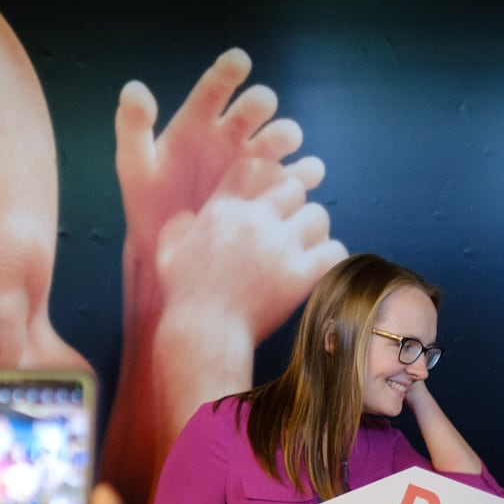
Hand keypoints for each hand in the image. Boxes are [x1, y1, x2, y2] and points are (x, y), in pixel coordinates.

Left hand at [115, 48, 307, 243]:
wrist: (168, 250)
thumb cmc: (150, 201)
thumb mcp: (135, 165)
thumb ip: (132, 128)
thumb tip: (134, 88)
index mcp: (200, 119)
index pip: (216, 85)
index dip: (228, 71)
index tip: (238, 62)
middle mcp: (233, 133)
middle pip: (257, 105)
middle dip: (258, 103)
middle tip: (255, 109)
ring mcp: (256, 160)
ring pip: (283, 136)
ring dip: (283, 137)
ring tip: (275, 149)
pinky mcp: (272, 189)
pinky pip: (297, 176)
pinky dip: (304, 174)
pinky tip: (299, 179)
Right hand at [155, 155, 344, 345]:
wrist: (204, 334)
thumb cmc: (183, 297)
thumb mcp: (167, 253)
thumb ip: (179, 226)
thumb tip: (190, 216)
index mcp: (223, 209)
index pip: (255, 169)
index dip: (267, 180)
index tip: (267, 202)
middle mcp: (254, 220)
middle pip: (294, 187)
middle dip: (293, 206)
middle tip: (288, 230)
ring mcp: (280, 246)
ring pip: (318, 215)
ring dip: (313, 231)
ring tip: (305, 248)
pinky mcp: (300, 274)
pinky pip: (335, 250)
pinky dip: (330, 258)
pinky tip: (319, 269)